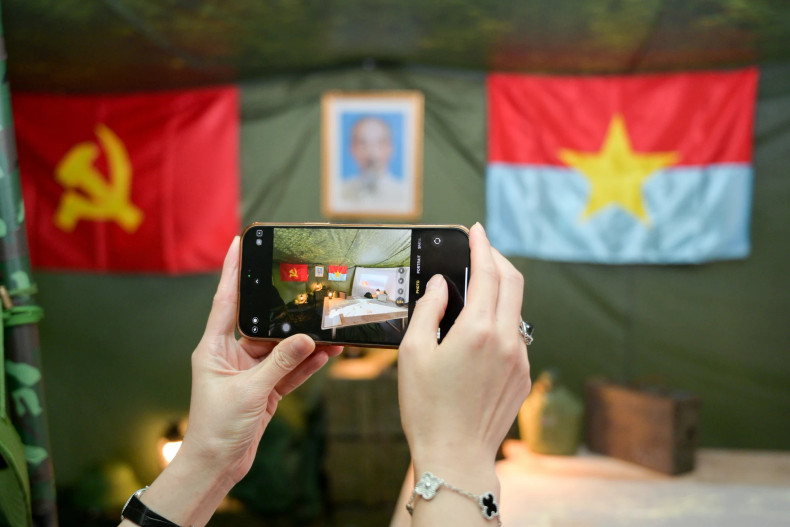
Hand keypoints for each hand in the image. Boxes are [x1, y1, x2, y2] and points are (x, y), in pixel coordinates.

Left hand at [183, 235, 342, 483]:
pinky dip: (306, 364)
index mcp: (214, 347)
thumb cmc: (215, 429)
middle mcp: (231, 355)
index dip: (232, 270)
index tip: (239, 242)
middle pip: (262, 323)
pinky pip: (289, 370)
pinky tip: (326, 353)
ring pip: (281, 348)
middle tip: (304, 289)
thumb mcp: (249, 392)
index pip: (226, 300)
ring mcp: (249, 372)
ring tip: (328, 327)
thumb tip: (306, 340)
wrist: (216, 466)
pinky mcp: (264, 389)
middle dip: (284, 310)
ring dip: (302, 341)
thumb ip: (280, 364)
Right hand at [397, 223, 530, 502]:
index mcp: (478, 330)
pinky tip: (479, 330)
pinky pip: (516, 335)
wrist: (456, 457)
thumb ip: (428, 309)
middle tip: (480, 250)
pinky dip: (501, 320)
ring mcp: (520, 359)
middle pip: (513, 282)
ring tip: (475, 289)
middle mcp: (506, 340)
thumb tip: (440, 284)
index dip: (482, 245)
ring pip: (516, 309)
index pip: (488, 272)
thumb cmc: (427, 408)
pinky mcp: (523, 376)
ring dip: (500, 291)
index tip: (476, 230)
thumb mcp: (414, 353)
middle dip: (497, 259)